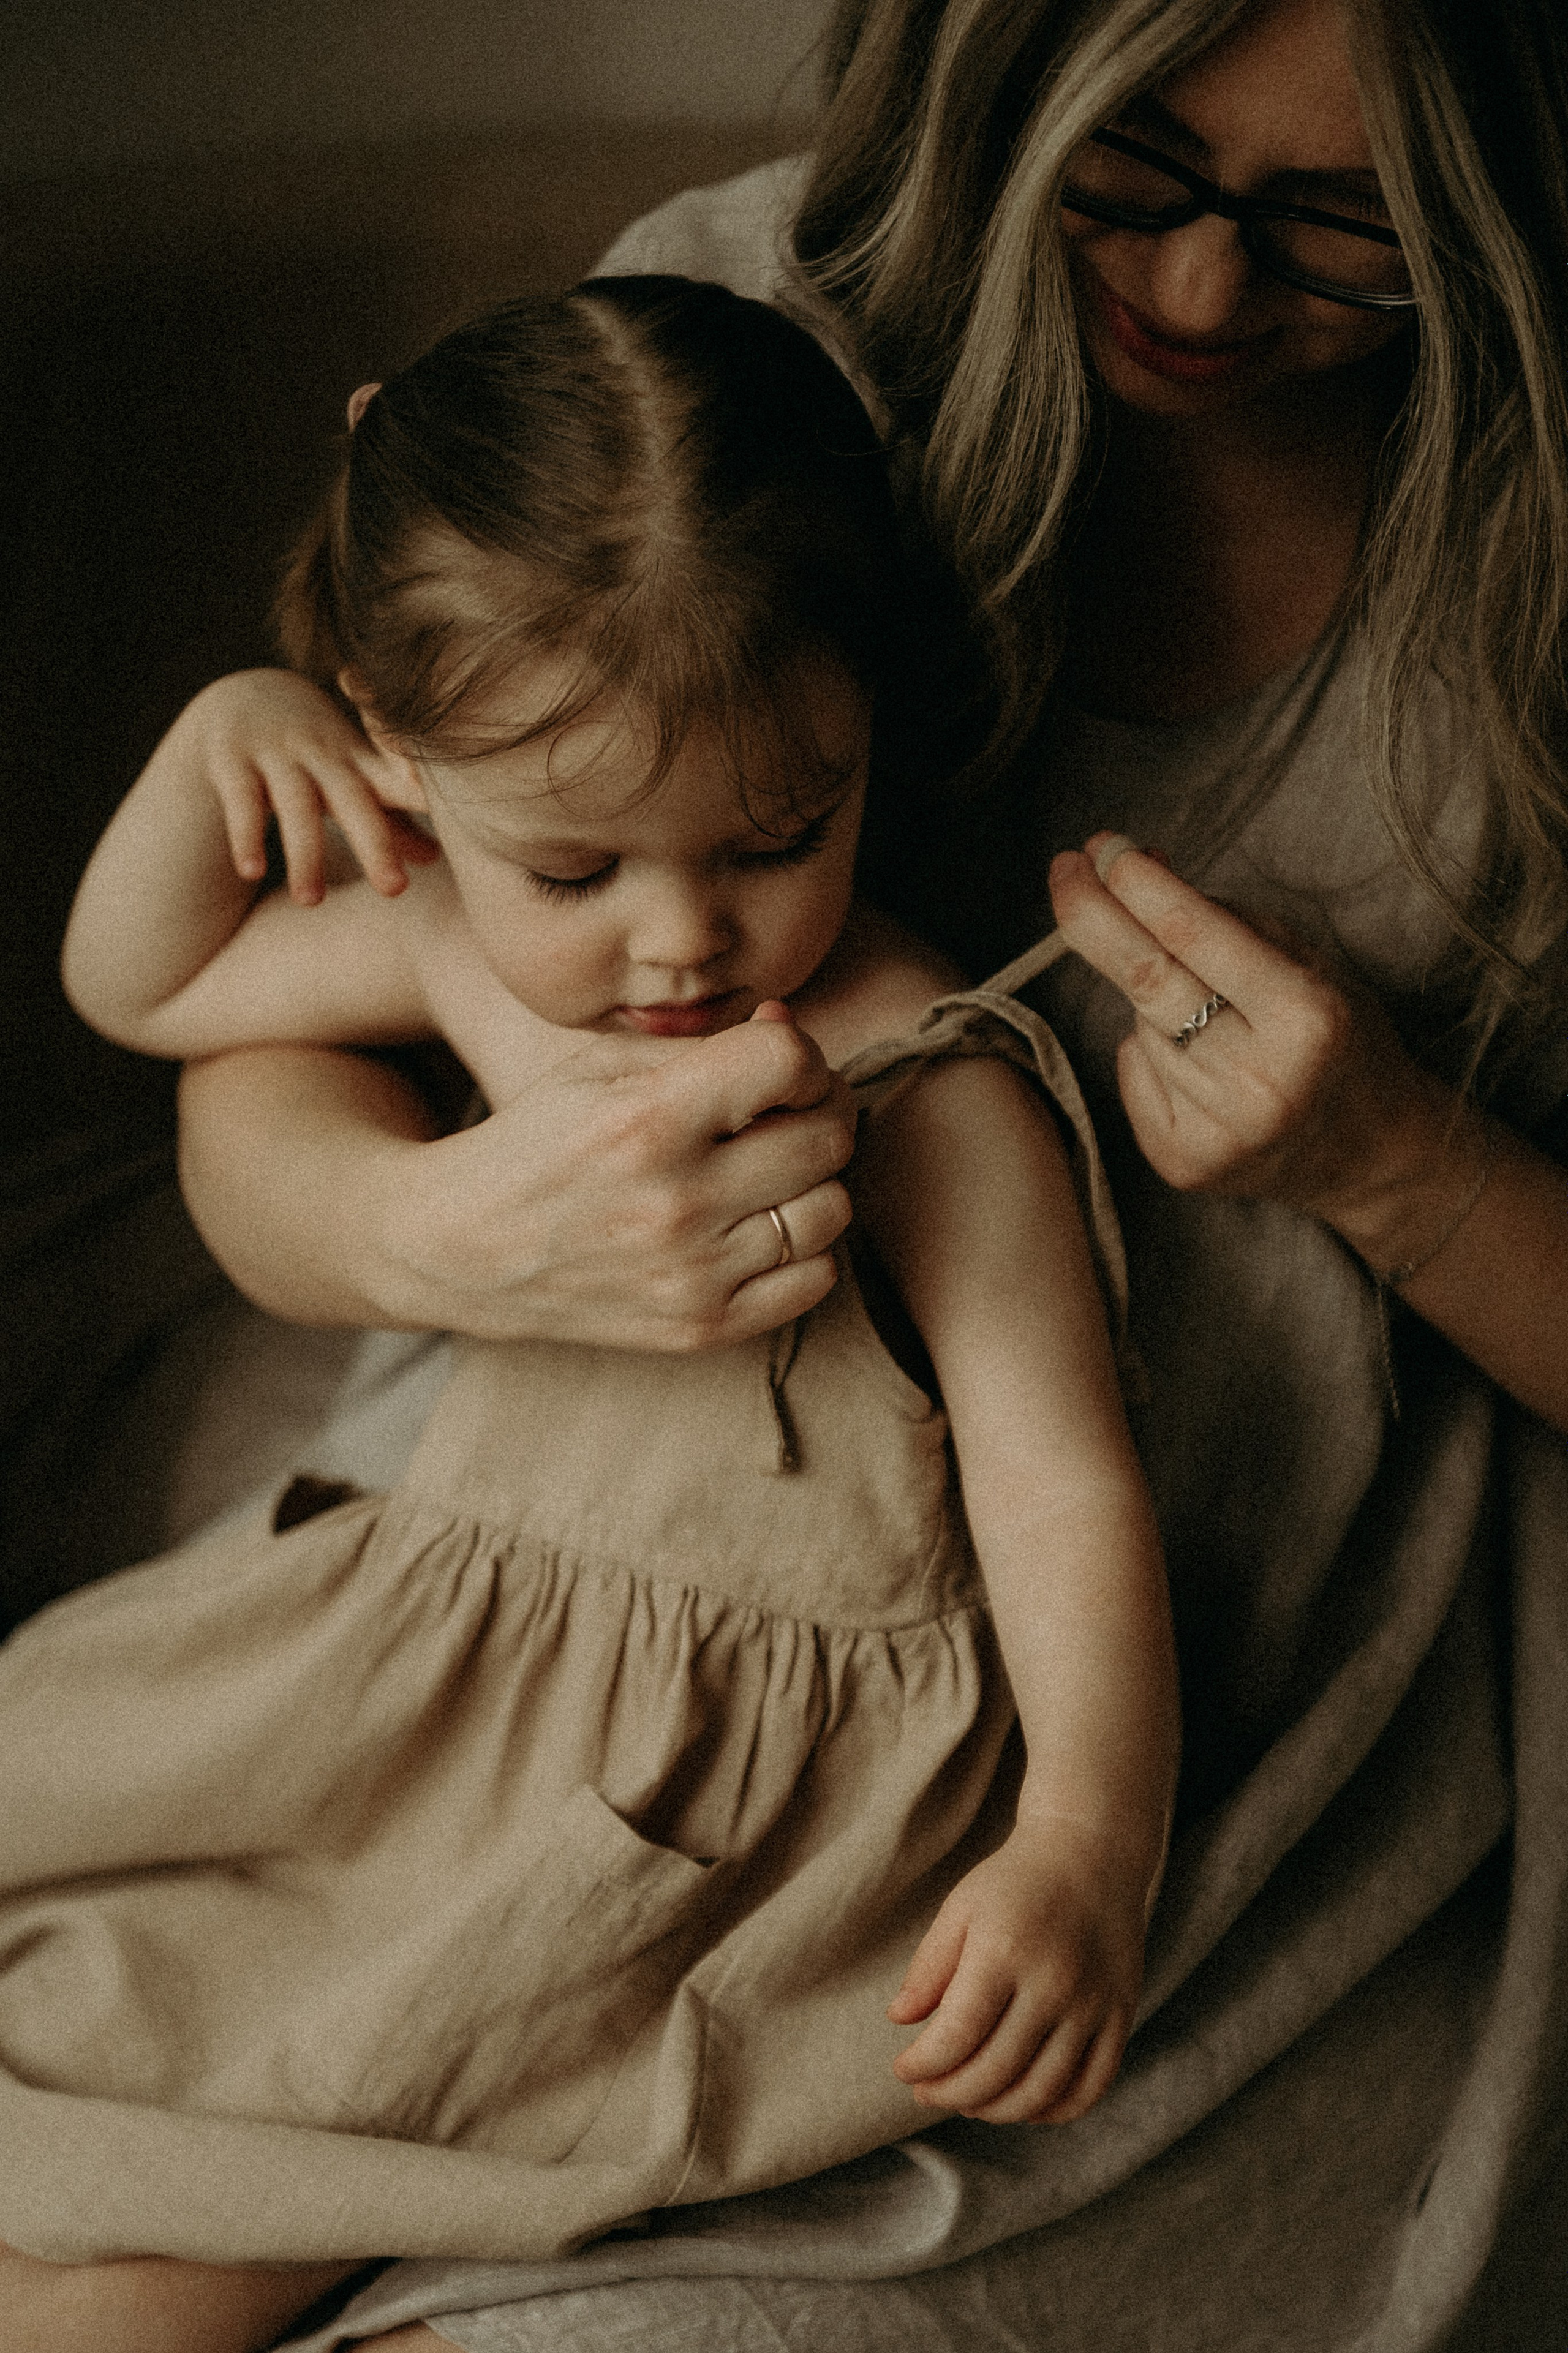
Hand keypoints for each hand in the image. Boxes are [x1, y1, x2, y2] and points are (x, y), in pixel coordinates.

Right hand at [178, 670, 437, 904]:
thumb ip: (391, 820)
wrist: (243, 696)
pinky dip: (245, 835)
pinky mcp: (233, 760)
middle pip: (354, 799)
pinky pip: (242, 800)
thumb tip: (436, 858)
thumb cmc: (316, 754)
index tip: (455, 820)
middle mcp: (323, 754)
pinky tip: (250, 871)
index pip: (399, 778)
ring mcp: (278, 754)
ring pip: (296, 805)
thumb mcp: (353, 779)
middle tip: (394, 891)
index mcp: (360, 763)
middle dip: (374, 843)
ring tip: (310, 903)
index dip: (423, 789)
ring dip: (304, 854)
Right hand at [351, 1005, 857, 1347]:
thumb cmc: (539, 1140)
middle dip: (816, 1112)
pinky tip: (761, 1226)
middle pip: (828, 1138)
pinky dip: (806, 1247)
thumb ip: (706, 1045)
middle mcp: (677, 1200)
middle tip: (781, 1114)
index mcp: (648, 1119)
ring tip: (769, 1173)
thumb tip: (793, 1031)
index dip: (800, 1058)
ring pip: (833, 1209)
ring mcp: (692, 1273)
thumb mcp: (601, 1067)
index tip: (775, 1071)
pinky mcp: (701, 1327)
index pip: (790, 1065)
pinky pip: (817, 1278)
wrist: (463, 1249)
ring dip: (814, 1181)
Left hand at [889, 1817, 1143, 2123]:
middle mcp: (1053, 1983)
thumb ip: (929, 1967)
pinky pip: (1090, 2087)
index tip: (903, 2069)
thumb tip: (900, 2020)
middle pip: (995, 2071)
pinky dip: (1054, 2110)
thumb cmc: (1015, 1881)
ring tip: (968, 2101)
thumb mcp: (961, 1909)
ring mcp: (1093, 2004)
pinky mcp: (1121, 2015)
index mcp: (1003, 1952)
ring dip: (997, 2110)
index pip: (956, 2036)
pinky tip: (1023, 2105)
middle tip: (926, 2092)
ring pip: (1041, 2090)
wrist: (1092, 1853)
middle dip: (950, 2093)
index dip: (923, 2065)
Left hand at [1047, 833, 1452, 1235]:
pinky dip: (1148, 1052)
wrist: (1371, 1154)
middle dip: (1092, 915)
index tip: (1100, 847)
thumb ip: (1223, 918)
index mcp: (1304, 1017)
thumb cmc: (1340, 1041)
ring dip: (1152, 1001)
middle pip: (1144, 978)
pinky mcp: (1183, 1163)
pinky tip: (1198, 1064)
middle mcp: (1260, 1080)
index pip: (1191, 933)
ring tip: (1211, 1018)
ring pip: (1139, 1026)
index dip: (1135, 883)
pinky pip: (1132, 1073)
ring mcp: (1218, 1130)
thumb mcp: (1309, 964)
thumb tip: (1134, 869)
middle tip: (1065, 870)